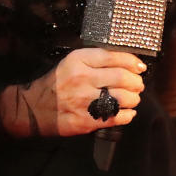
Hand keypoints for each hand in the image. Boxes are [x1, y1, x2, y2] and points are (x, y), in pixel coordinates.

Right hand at [4, 48, 145, 136]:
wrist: (35, 107)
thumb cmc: (56, 83)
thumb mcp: (70, 63)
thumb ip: (94, 60)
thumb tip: (126, 62)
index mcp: (78, 60)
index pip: (113, 56)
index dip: (132, 61)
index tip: (140, 66)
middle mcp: (82, 78)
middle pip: (123, 77)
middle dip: (136, 82)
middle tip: (137, 84)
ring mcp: (85, 100)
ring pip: (124, 98)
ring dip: (134, 99)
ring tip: (132, 98)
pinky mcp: (88, 120)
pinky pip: (118, 117)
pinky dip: (128, 114)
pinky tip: (127, 112)